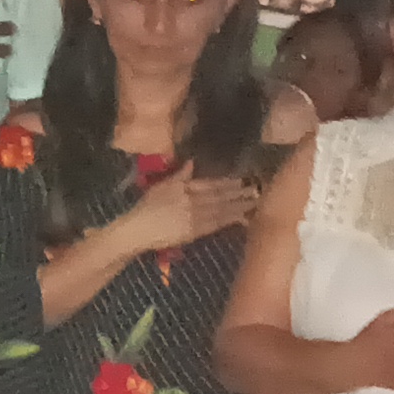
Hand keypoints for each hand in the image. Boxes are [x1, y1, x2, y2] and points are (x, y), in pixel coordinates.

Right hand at [112, 172, 258, 252]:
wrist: (137, 230)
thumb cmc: (145, 208)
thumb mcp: (161, 186)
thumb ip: (179, 175)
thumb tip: (191, 162)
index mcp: (184, 188)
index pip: (210, 184)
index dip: (227, 182)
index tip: (241, 180)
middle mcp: (192, 200)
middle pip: (219, 196)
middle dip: (238, 193)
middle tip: (256, 189)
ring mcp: (194, 216)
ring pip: (221, 209)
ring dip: (239, 205)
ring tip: (254, 202)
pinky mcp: (194, 231)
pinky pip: (215, 224)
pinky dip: (229, 220)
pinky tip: (241, 218)